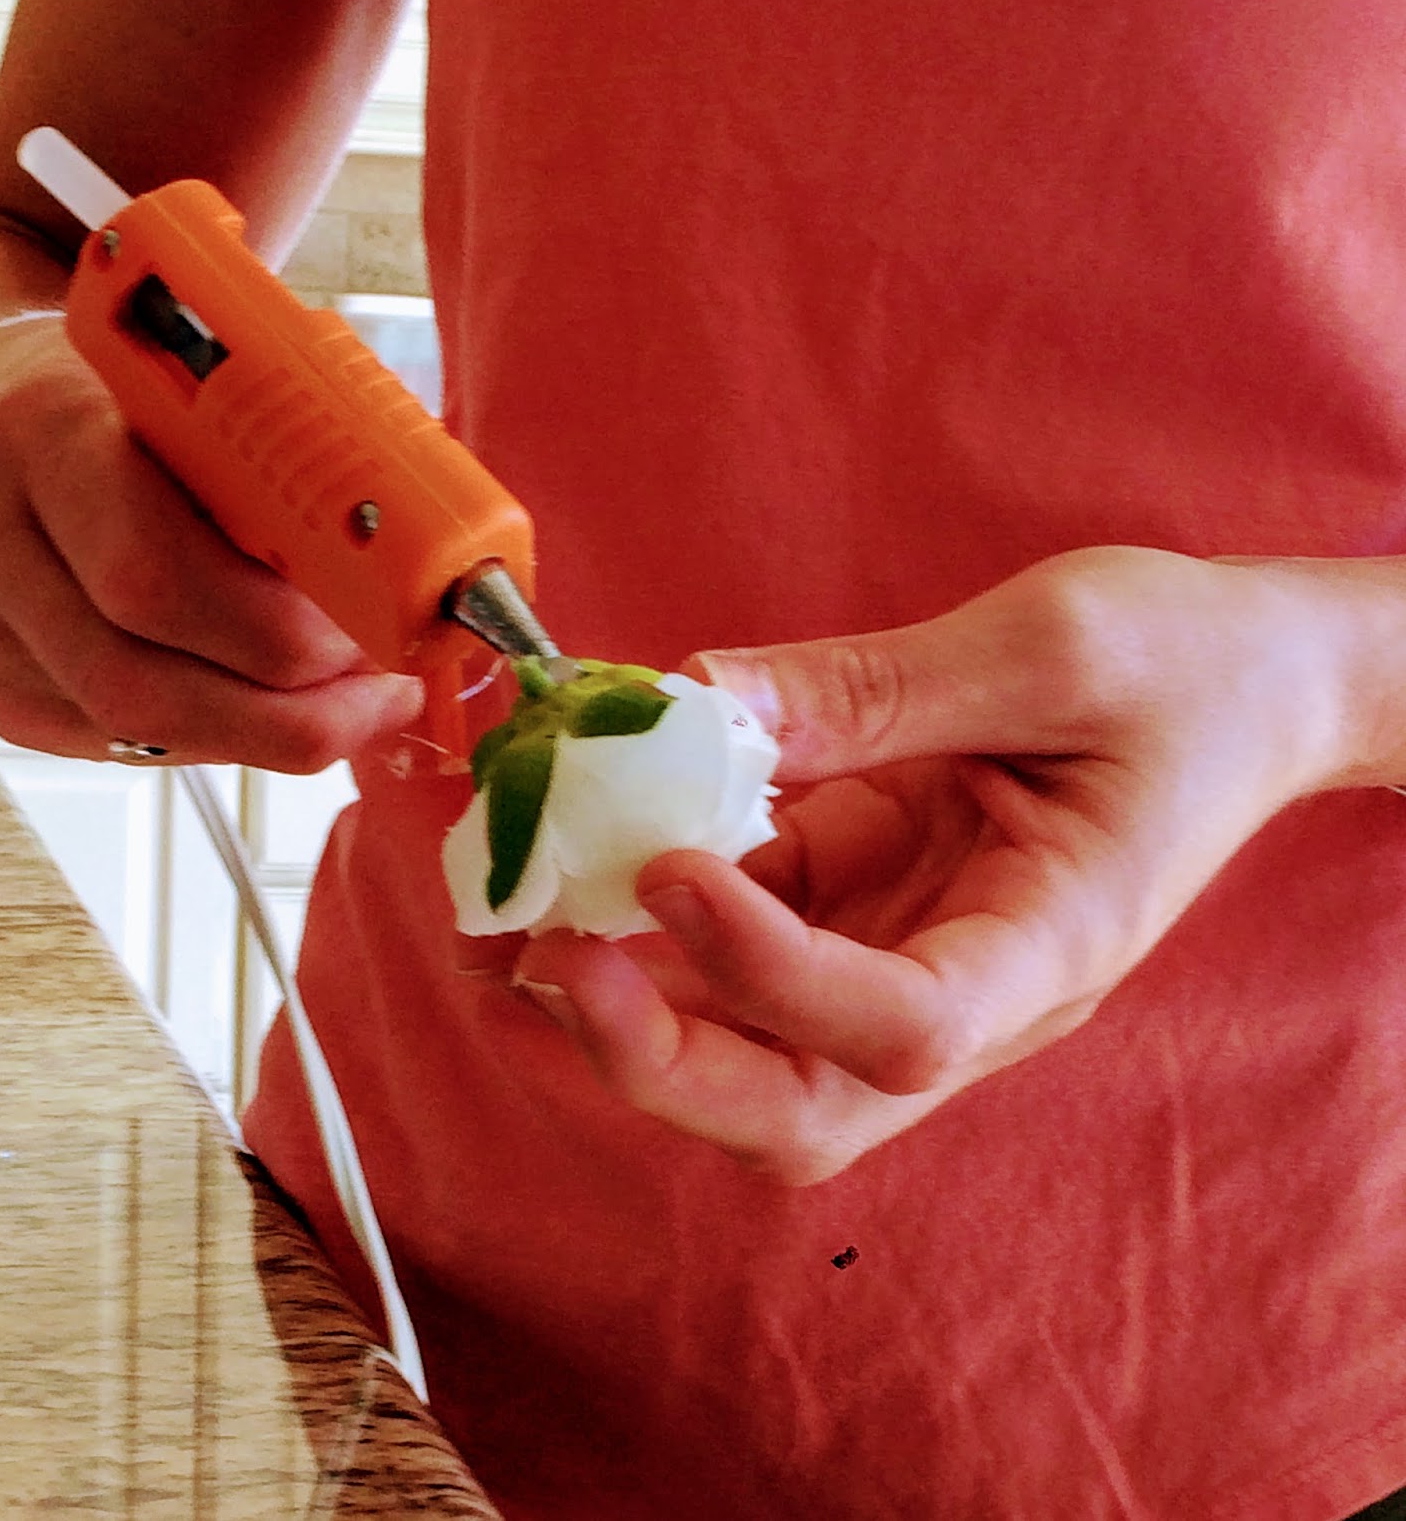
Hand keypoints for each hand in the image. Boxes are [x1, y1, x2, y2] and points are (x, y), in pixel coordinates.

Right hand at [0, 315, 421, 770]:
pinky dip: (220, 735)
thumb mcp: (206, 389)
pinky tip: (271, 704)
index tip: (378, 633)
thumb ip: (285, 464)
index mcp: (45, 431)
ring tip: (352, 701)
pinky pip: (123, 745)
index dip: (282, 631)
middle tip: (385, 693)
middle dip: (292, 710)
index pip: (154, 573)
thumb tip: (405, 573)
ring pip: (135, 728)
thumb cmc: (122, 398)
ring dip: (269, 732)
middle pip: (139, 679)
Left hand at [511, 546, 1357, 1182]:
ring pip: (742, 1055)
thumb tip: (695, 708)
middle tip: (541, 955)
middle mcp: (968, 995)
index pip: (906, 1027)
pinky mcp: (855, 910)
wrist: (1250, 689)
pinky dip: (644, 909)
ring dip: (619, 999)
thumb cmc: (1191, 670)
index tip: (675, 872)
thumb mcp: (1050, 647)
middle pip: (797, 1109)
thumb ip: (874, 688)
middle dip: (656, 1057)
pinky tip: (575, 841)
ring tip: (507, 909)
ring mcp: (898, 962)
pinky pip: (732, 943)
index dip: (774, 976)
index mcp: (1053, 948)